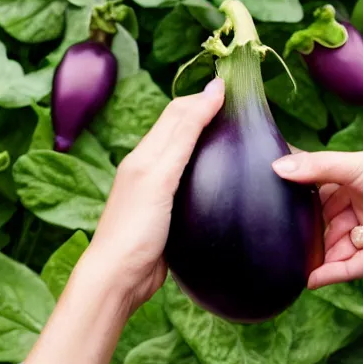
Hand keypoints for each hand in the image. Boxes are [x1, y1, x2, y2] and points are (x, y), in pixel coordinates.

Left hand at [82, 77, 224, 311]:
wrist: (120, 276)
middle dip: (206, 112)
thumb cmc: (136, 226)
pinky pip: (188, 181)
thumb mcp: (160, 176)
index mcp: (145, 154)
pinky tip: (222, 176)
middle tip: (241, 107)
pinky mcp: (167, 211)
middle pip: (180, 130)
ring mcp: (158, 189)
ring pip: (185, 154)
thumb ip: (183, 135)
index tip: (235, 88)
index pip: (177, 114)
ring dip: (206, 139)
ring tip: (236, 135)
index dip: (203, 98)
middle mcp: (150, 166)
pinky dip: (205, 169)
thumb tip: (210, 94)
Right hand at [272, 133, 362, 288]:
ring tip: (293, 268)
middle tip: (283, 247)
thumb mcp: (354, 165)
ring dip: (320, 259)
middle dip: (309, 238)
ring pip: (341, 249)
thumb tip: (276, 167)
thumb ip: (316, 167)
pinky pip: (358, 265)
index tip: (278, 217)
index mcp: (352, 183)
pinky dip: (336, 274)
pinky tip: (312, 280)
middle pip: (328, 227)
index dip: (301, 210)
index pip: (320, 199)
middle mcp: (361, 207)